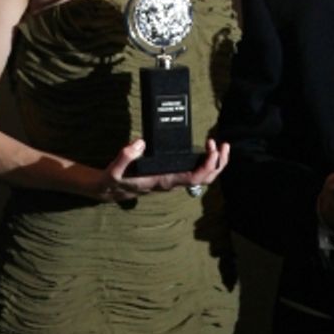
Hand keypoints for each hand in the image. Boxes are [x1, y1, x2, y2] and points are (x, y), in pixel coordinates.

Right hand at [94, 137, 229, 202]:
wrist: (112, 190)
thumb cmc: (115, 181)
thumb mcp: (114, 170)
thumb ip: (125, 156)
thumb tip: (140, 143)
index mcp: (163, 181)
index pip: (193, 178)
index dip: (207, 166)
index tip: (212, 151)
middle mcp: (172, 183)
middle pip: (205, 179)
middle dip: (218, 164)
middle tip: (222, 145)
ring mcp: (173, 180)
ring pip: (203, 177)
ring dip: (215, 163)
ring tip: (221, 146)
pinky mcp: (172, 176)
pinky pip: (195, 172)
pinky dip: (206, 162)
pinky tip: (207, 151)